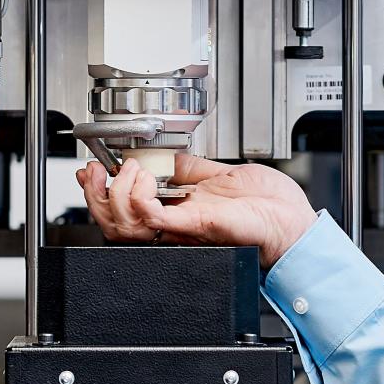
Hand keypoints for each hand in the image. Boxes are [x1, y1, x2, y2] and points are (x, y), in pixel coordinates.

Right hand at [75, 154, 317, 266]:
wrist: (292, 224)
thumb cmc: (269, 207)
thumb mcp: (221, 176)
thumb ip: (191, 169)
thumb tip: (168, 157)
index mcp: (177, 212)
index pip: (124, 210)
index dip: (99, 193)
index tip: (91, 171)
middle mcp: (174, 224)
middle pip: (113, 223)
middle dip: (95, 195)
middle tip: (97, 173)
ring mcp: (182, 226)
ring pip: (124, 226)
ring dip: (117, 193)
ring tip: (131, 173)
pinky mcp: (195, 224)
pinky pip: (154, 219)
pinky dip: (140, 199)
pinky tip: (145, 182)